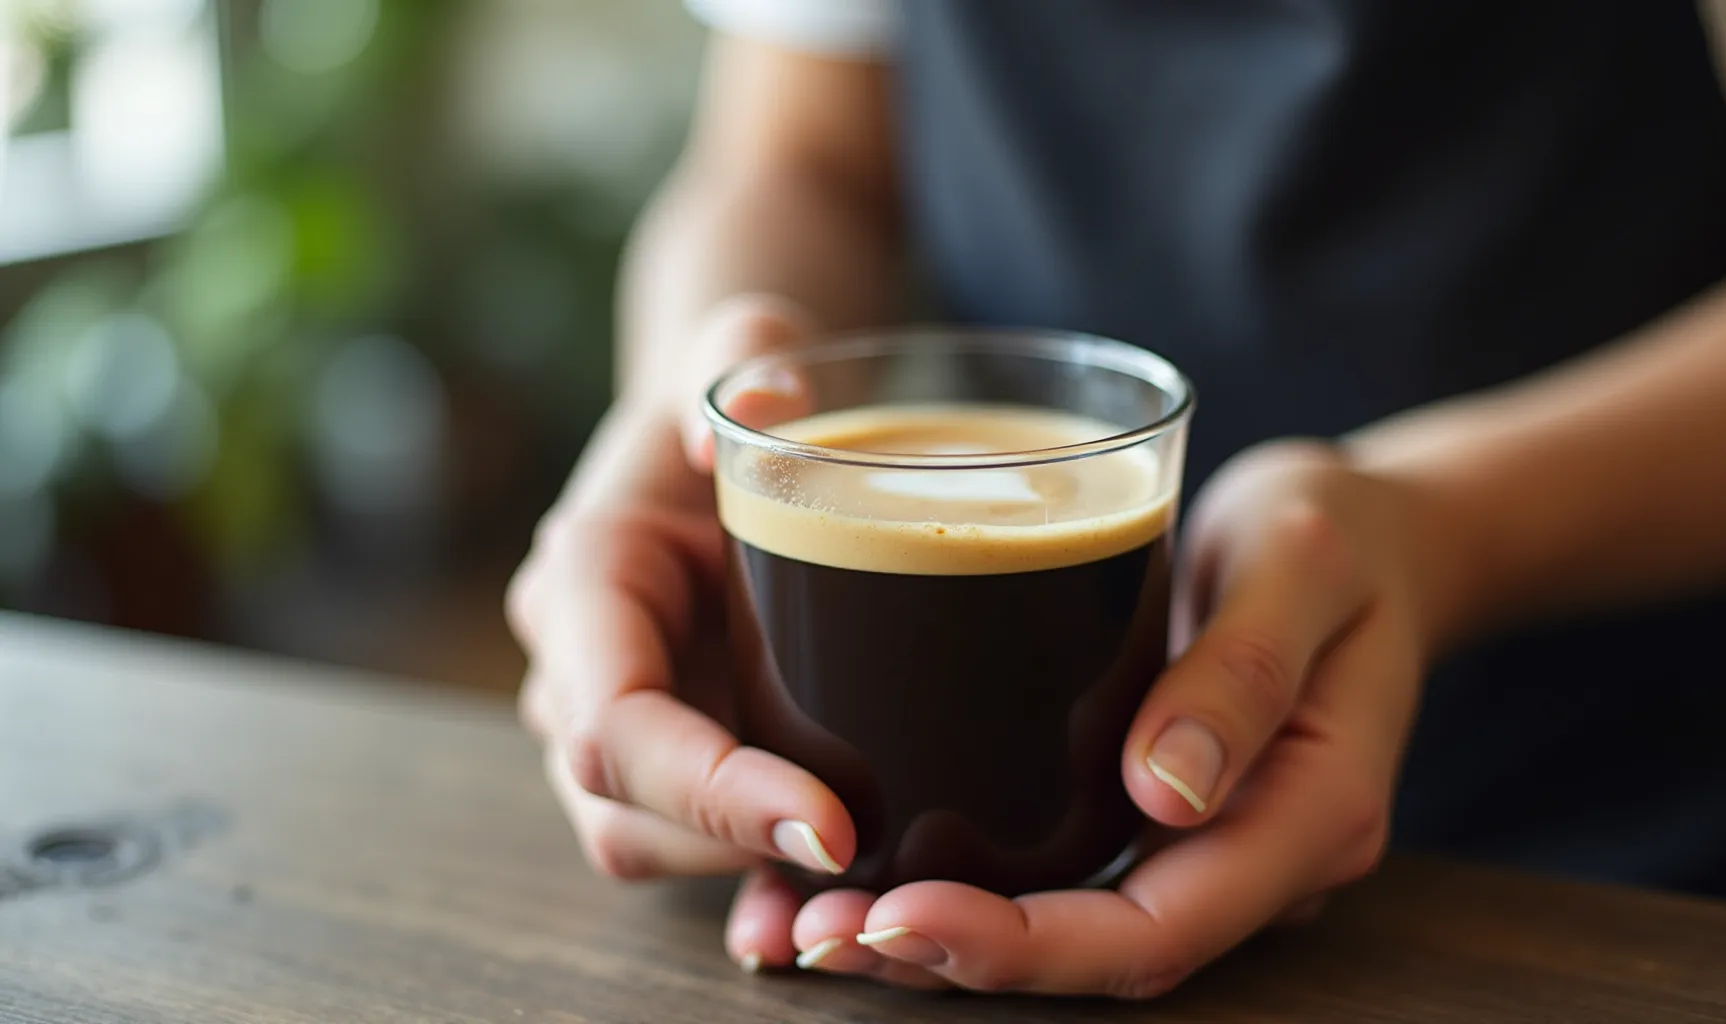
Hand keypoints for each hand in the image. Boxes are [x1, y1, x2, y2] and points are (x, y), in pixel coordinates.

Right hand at [509, 295, 861, 968]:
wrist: (728, 430)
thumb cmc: (733, 386)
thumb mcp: (741, 344)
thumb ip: (746, 354)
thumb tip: (760, 414)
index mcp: (584, 582)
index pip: (612, 721)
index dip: (705, 787)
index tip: (828, 815)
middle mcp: (580, 670)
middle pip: (624, 809)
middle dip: (735, 851)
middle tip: (873, 864)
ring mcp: (625, 723)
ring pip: (654, 844)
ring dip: (750, 880)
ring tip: (871, 894)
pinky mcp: (679, 752)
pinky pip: (699, 844)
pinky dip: (756, 879)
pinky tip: (835, 906)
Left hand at [792, 441, 1435, 996]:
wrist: (1370, 536)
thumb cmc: (1340, 533)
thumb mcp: (1303, 564)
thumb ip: (1247, 672)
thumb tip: (1166, 793)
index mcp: (1313, 815)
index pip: (1162, 929)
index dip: (1029, 945)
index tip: (904, 915)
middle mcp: (1257, 856)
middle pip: (1102, 952)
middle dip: (957, 957)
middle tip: (820, 933)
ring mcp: (1209, 844)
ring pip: (1073, 928)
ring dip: (945, 939)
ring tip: (814, 924)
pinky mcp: (1159, 815)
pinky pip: (1065, 873)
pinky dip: (971, 886)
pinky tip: (876, 870)